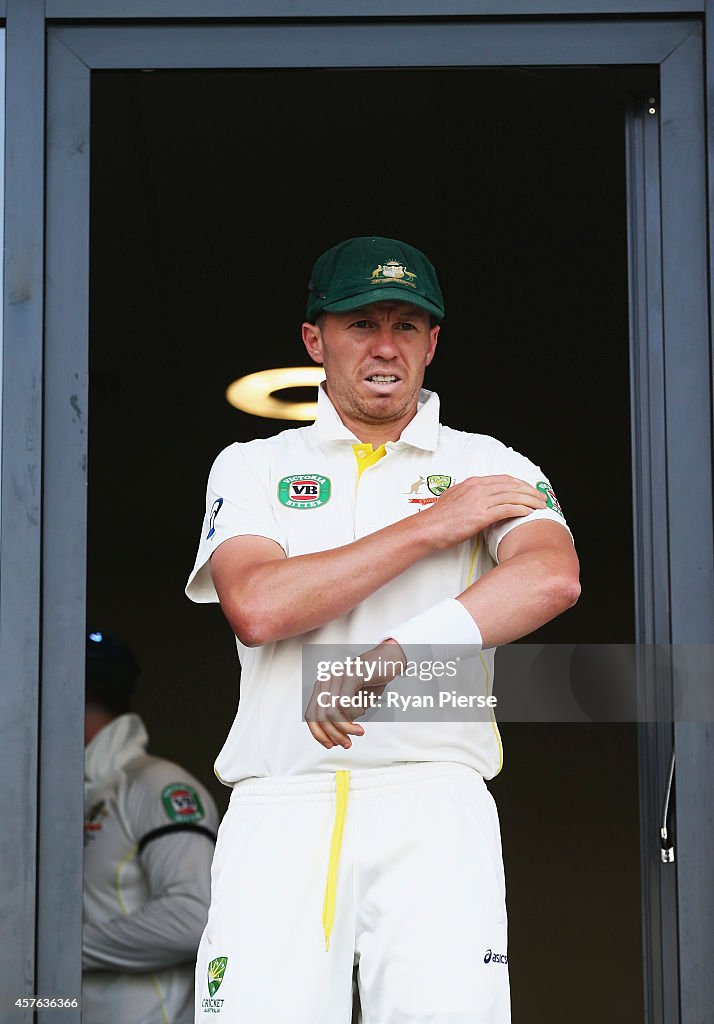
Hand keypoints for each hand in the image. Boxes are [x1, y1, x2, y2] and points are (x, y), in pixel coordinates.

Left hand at [304, 640, 405, 748]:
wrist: (389, 660)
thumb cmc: (372, 681)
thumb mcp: (355, 702)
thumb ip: (343, 716)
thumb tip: (335, 738)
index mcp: (323, 686)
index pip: (311, 715)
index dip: (318, 733)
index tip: (331, 745)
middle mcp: (326, 679)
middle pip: (318, 716)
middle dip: (332, 735)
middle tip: (346, 744)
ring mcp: (337, 676)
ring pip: (330, 713)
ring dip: (344, 729)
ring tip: (358, 733)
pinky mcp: (351, 675)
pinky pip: (343, 704)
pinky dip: (351, 717)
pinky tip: (361, 719)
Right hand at [421, 475, 547, 549]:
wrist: (427, 528)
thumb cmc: (439, 518)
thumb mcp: (455, 498)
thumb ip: (470, 495)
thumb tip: (480, 499)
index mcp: (473, 483)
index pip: (504, 479)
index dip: (521, 484)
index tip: (530, 490)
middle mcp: (478, 488)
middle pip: (512, 486)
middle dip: (530, 491)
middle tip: (542, 498)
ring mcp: (480, 501)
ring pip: (513, 496)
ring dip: (530, 501)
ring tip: (541, 507)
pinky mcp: (480, 515)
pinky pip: (507, 509)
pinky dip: (520, 510)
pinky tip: (528, 513)